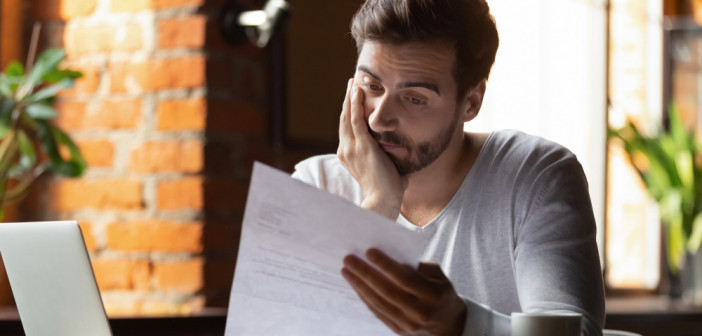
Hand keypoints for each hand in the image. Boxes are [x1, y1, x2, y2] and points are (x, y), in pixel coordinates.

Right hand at [337, 78, 407, 219]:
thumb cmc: (388, 190)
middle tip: (351, 83)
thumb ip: (390, 159)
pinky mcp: (361, 145)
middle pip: (344, 118)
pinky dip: (355, 103)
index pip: (348, 128)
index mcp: (349, 155)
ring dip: (350, 97)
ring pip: (348, 116)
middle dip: (348, 100)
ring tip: (353, 81)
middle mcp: (346, 149)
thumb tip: (402, 153)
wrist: (383, 202)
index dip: (349, 112)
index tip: (353, 98)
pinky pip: (356, 119)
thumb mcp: (386, 168)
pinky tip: (357, 90)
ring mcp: (352, 147)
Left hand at [342, 248, 466, 335]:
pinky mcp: (398, 330)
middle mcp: (420, 312)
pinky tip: (355, 285)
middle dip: (365, 273)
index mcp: (433, 295)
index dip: (385, 265)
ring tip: (346, 270)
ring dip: (359, 285)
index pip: (405, 278)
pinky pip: (377, 312)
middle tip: (349, 259)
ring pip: (378, 303)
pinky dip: (364, 297)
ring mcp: (408, 324)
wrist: (448, 326)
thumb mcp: (438, 276)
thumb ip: (417, 266)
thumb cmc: (440, 292)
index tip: (368, 251)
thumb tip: (389, 256)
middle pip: (387, 291)